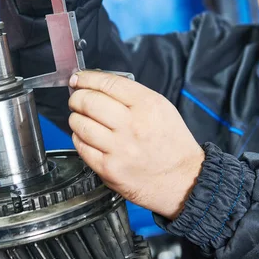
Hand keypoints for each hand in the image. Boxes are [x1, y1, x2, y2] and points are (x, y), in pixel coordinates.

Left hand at [68, 71, 204, 219]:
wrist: (183, 180)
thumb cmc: (172, 144)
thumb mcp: (162, 108)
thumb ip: (132, 95)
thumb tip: (99, 86)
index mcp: (147, 105)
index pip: (107, 83)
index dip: (87, 78)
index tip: (78, 79)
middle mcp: (132, 125)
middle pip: (88, 101)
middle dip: (77, 97)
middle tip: (77, 99)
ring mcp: (118, 148)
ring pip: (80, 124)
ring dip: (76, 118)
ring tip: (81, 118)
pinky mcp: (108, 168)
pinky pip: (81, 147)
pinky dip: (79, 139)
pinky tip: (86, 137)